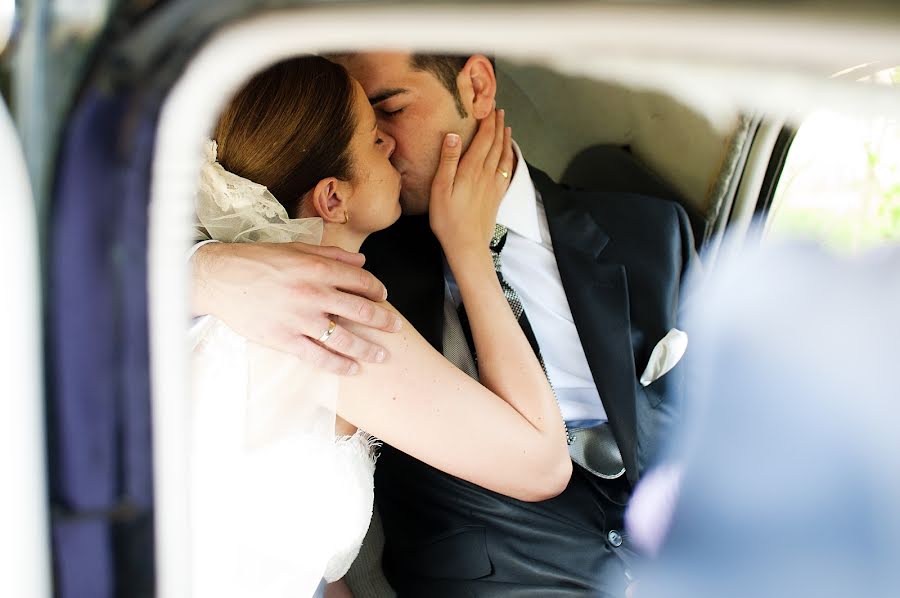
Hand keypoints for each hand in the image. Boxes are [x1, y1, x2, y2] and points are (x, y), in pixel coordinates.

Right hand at [192, 241, 401, 374]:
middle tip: (396, 328)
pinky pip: (318, 356)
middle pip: (359, 310)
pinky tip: (353, 369)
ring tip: (383, 355)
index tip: (384, 297)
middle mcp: (313, 294)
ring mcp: (299, 319)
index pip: (359, 280)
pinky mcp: (284, 339)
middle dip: (382, 321)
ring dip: (368, 348)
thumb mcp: (295, 249)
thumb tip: (361, 261)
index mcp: (317, 269)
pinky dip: (339, 365)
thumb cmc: (257, 261)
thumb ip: (331, 255)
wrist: (220, 278)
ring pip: (344, 338)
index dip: (377, 289)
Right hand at [429, 109, 513, 251]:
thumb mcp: (440, 189)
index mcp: (471, 170)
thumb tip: (454, 135)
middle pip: (496, 144)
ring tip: (506, 125)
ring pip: (503, 156)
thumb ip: (448, 161)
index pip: (483, 139)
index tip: (488, 106)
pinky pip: (507, 170)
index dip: (487, 121)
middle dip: (497, 125)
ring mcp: (494, 185)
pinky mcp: (497, 196)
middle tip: (498, 110)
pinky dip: (509, 157)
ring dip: (505, 138)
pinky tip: (509, 154)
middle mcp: (486, 174)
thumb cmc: (448, 220)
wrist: (468, 246)